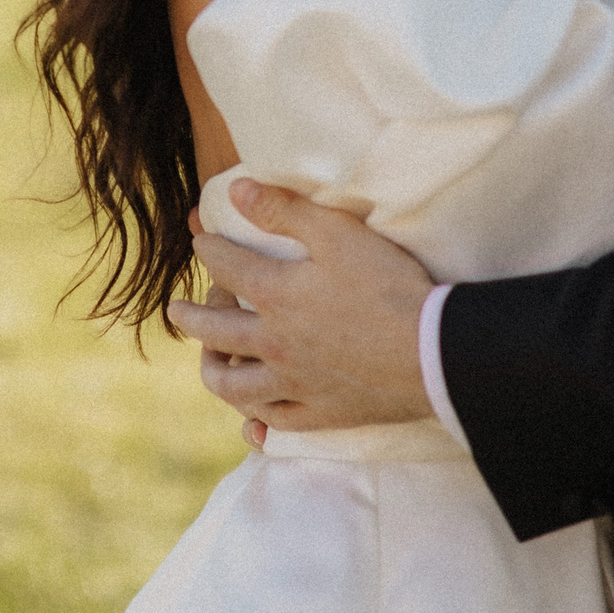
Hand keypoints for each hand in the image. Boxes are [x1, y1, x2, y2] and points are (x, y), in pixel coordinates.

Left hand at [167, 179, 436, 431]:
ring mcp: (294, 383)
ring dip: (212, 370)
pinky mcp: (321, 413)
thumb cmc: (389, 286)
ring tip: (207, 359)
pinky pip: (274, 423)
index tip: (201, 240)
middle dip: (190, 316)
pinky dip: (255, 422)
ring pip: (233, 386)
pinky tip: (251, 420)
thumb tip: (237, 190)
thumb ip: (285, 210)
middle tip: (178, 309)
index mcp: (275, 295)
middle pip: (213, 331)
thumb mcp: (339, 233)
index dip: (208, 247)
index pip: (223, 266)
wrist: (435, 352)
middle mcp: (273, 343)